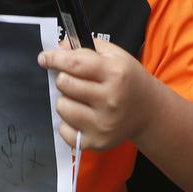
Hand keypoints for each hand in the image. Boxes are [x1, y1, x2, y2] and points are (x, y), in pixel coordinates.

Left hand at [37, 39, 152, 149]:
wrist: (148, 111)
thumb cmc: (128, 79)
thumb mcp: (115, 55)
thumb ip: (86, 48)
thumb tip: (58, 49)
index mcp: (115, 74)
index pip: (74, 64)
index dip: (55, 59)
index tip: (44, 58)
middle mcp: (110, 100)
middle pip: (65, 84)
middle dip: (64, 78)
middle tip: (74, 80)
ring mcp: (103, 124)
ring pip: (62, 107)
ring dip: (66, 100)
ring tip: (79, 98)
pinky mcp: (96, 142)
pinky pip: (64, 130)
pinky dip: (67, 122)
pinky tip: (81, 115)